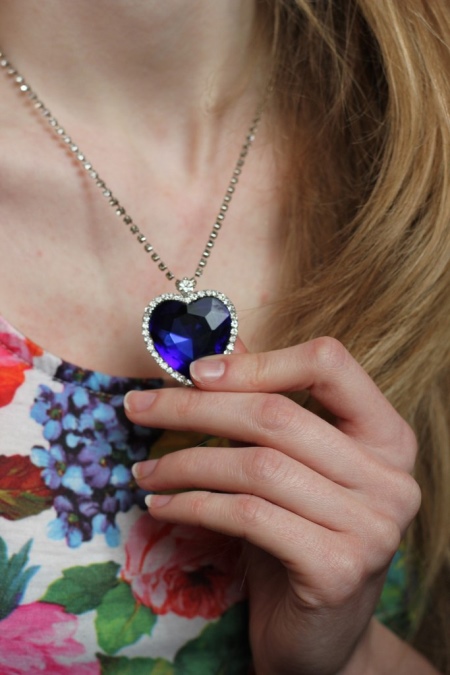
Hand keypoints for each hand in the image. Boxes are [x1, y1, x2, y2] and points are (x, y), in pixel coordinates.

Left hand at [125, 337, 420, 674]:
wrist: (320, 634)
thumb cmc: (300, 536)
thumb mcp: (290, 467)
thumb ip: (267, 409)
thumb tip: (214, 355)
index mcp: (386, 435)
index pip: (330, 364)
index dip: (258, 362)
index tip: (195, 373)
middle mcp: (390, 477)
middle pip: (277, 416)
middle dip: (194, 408)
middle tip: (138, 407)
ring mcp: (371, 526)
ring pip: (256, 466)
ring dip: (185, 462)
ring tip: (145, 469)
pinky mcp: (337, 570)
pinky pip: (248, 516)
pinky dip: (194, 505)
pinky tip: (162, 505)